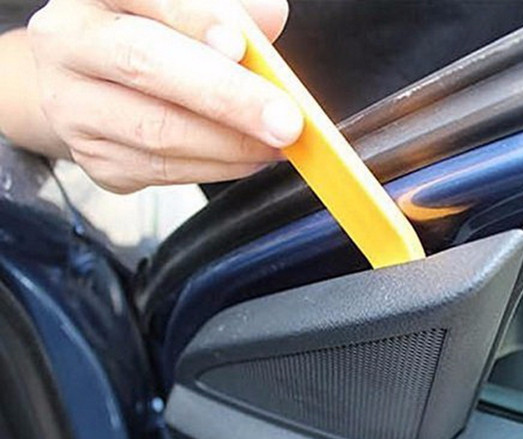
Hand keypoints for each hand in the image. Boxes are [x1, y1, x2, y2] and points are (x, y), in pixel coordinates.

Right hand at [27, 0, 302, 192]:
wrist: (86, 85)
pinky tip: (248, 160)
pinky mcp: (96, 158)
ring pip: (158, 133)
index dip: (197, 21)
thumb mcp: (176, 7)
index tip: (243, 47)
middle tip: (285, 122)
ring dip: (231, 145)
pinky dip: (216, 168)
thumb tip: (271, 18)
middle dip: (227, 98)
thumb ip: (223, 8)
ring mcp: (75, 110)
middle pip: (146, 67)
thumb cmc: (144, 37)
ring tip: (278, 144)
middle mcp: (70, 47)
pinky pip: (162, 172)